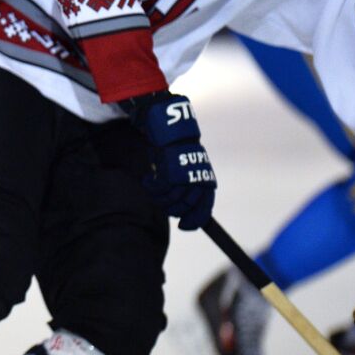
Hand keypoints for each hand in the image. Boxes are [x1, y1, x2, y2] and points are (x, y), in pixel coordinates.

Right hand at [125, 91, 215, 230]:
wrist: (168, 127)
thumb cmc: (176, 149)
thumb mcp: (186, 168)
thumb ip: (188, 186)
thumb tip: (182, 208)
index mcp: (206, 179)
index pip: (205, 207)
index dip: (195, 220)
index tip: (183, 227)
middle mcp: (198, 179)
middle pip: (183, 207)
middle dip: (171, 209)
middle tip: (161, 200)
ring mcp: (185, 176)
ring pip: (170, 201)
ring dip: (158, 198)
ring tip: (153, 187)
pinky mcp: (170, 171)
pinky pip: (158, 190)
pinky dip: (150, 187)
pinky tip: (148, 180)